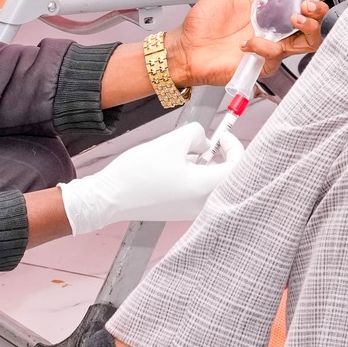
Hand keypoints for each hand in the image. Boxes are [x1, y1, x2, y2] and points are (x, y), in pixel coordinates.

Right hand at [59, 123, 245, 233]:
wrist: (109, 199)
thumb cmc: (138, 173)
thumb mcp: (171, 141)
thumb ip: (196, 134)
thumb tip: (204, 141)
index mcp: (205, 188)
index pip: (238, 167)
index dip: (234, 146)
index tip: (221, 135)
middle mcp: (203, 204)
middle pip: (228, 178)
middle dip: (221, 157)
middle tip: (207, 143)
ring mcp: (193, 212)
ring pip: (213, 185)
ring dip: (207, 166)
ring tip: (186, 155)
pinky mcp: (181, 212)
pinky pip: (200, 193)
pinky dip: (196, 177)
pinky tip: (177, 169)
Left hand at [165, 0, 337, 87]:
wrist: (185, 49)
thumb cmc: (202, 24)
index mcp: (269, 8)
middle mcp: (274, 28)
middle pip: (313, 22)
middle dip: (319, 11)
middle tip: (308, 3)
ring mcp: (271, 46)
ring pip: (306, 42)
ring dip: (306, 28)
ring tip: (294, 18)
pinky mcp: (263, 64)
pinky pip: (277, 56)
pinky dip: (266, 46)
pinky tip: (248, 42)